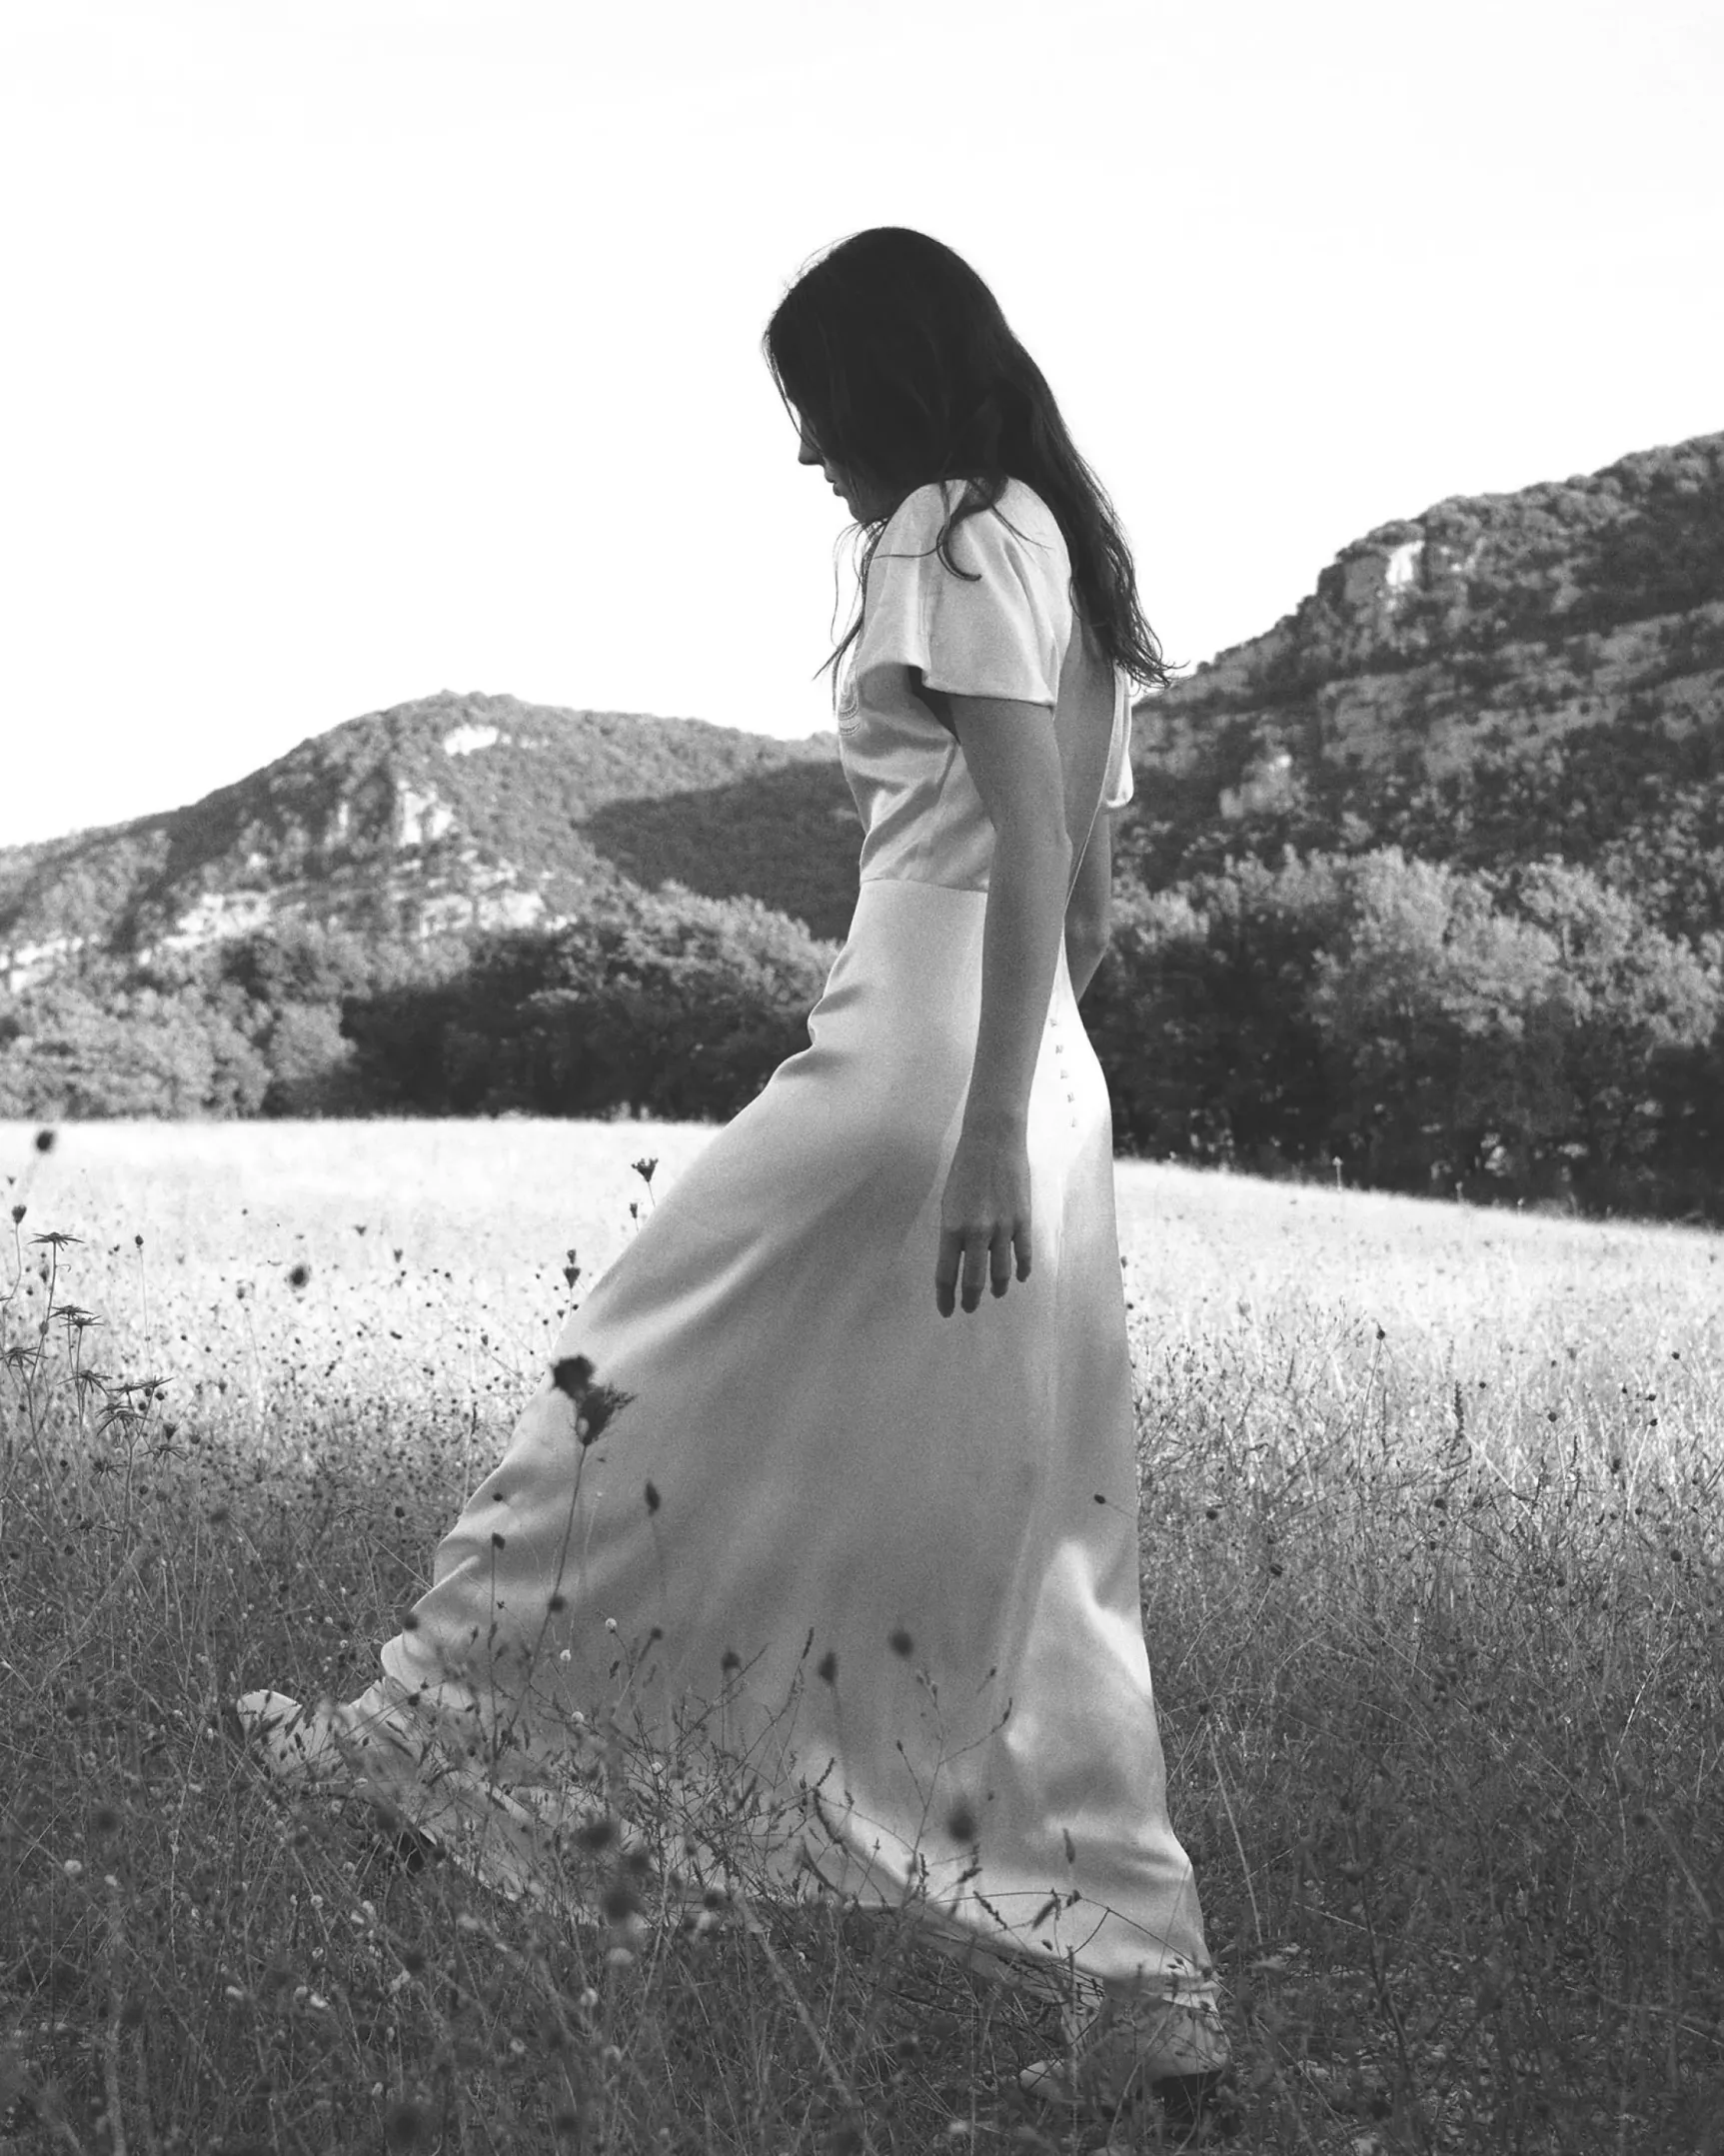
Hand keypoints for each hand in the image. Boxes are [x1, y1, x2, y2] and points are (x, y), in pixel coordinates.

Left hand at [935, 1124, 1031, 1316]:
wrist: (993, 1142)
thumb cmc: (965, 1169)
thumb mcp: (949, 1202)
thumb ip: (954, 1232)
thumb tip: (961, 1257)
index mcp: (952, 1228)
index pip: (947, 1273)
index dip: (946, 1296)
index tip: (947, 1310)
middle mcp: (977, 1233)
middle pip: (974, 1280)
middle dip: (971, 1298)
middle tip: (970, 1307)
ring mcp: (1003, 1228)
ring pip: (1001, 1272)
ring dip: (997, 1287)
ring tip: (996, 1293)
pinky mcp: (1023, 1221)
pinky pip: (1023, 1254)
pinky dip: (1022, 1270)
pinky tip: (1020, 1277)